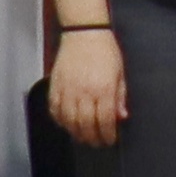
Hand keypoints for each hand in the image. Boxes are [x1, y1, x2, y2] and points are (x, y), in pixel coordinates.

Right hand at [45, 29, 126, 144]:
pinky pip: (54, 110)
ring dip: (76, 133)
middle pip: (85, 125)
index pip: (105, 120)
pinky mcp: (55, 86)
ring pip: (69, 121)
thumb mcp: (120, 73)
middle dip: (92, 138)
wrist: (84, 33)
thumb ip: (120, 97)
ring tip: (82, 136)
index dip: (107, 135)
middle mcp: (84, 92)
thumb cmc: (104, 51)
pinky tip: (67, 123)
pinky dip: (60, 120)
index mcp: (103, 89)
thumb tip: (121, 116)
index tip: (109, 140)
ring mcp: (67, 90)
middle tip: (96, 143)